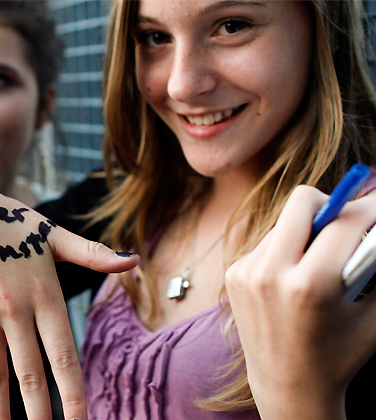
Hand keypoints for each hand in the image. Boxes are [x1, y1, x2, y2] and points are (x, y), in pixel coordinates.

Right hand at [0, 173, 139, 419]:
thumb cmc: (13, 224)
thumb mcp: (53, 234)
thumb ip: (91, 253)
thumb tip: (133, 260)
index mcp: (44, 293)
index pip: (64, 356)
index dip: (74, 395)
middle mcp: (12, 307)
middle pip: (30, 374)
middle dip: (40, 415)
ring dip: (2, 410)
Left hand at [225, 186, 375, 419]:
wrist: (288, 386)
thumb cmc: (341, 352)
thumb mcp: (372, 311)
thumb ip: (373, 262)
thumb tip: (372, 221)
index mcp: (311, 285)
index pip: (347, 220)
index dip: (370, 208)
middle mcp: (271, 273)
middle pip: (303, 200)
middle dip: (332, 202)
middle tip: (349, 219)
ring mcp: (247, 272)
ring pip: (284, 221)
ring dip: (308, 229)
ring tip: (321, 258)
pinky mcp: (234, 274)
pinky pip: (267, 242)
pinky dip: (286, 247)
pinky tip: (294, 274)